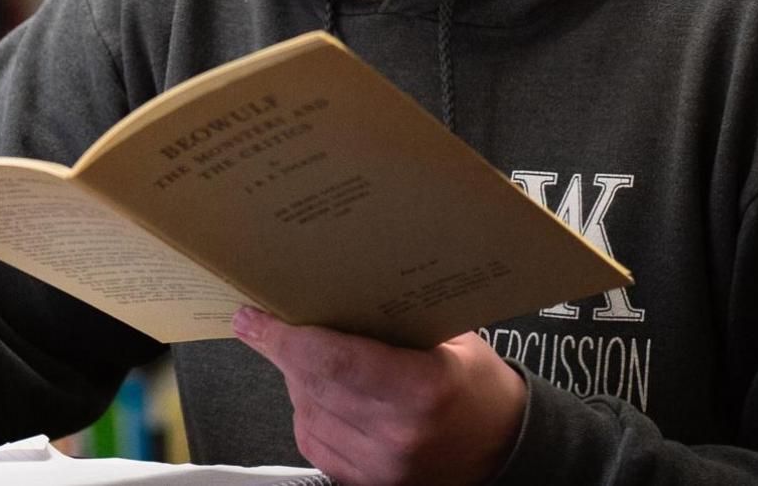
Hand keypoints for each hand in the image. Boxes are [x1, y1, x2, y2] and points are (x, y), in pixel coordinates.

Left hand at [232, 307, 525, 485]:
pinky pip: (314, 443)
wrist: (504, 447)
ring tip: (308, 358)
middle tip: (262, 325)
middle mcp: (398, 435)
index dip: (284, 338)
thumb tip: (323, 290)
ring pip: (306, 415)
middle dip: (281, 351)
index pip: (332, 361)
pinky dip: (309, 414)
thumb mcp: (448, 339)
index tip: (253, 317)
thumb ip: (390, 320)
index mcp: (422, 390)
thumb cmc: (477, 385)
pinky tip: (322, 395)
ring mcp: (381, 468)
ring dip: (296, 383)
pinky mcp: (369, 484)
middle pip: (312, 386)